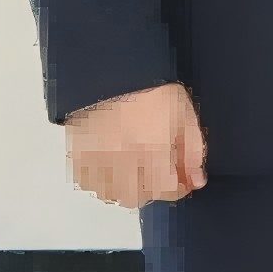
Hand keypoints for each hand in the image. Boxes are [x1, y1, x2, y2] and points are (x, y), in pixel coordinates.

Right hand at [62, 85, 201, 208]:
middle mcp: (120, 158)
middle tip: (159, 172)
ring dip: (128, 188)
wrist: (112, 74)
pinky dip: (103, 182)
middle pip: (138, 197)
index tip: (183, 181)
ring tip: (136, 167)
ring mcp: (95, 159)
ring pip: (112, 195)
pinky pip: (88, 184)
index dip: (179, 188)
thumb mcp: (185, 116)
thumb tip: (196, 180)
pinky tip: (114, 166)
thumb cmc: (152, 91)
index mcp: (151, 147)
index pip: (165, 189)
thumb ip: (194, 152)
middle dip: (153, 189)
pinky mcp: (76, 156)